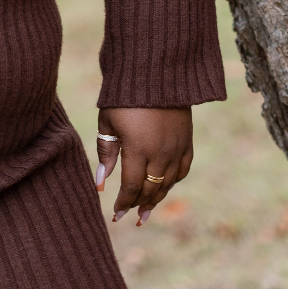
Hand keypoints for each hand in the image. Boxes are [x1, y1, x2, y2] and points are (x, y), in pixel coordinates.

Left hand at [96, 107, 192, 225]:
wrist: (156, 73)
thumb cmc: (125, 97)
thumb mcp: (109, 122)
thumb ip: (106, 153)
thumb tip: (100, 184)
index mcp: (139, 149)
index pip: (132, 187)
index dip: (123, 203)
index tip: (115, 213)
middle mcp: (161, 153)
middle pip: (151, 189)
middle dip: (138, 204)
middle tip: (129, 215)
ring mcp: (176, 148)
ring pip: (168, 183)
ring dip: (156, 198)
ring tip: (145, 210)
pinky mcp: (187, 141)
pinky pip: (182, 169)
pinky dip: (173, 181)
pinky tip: (164, 187)